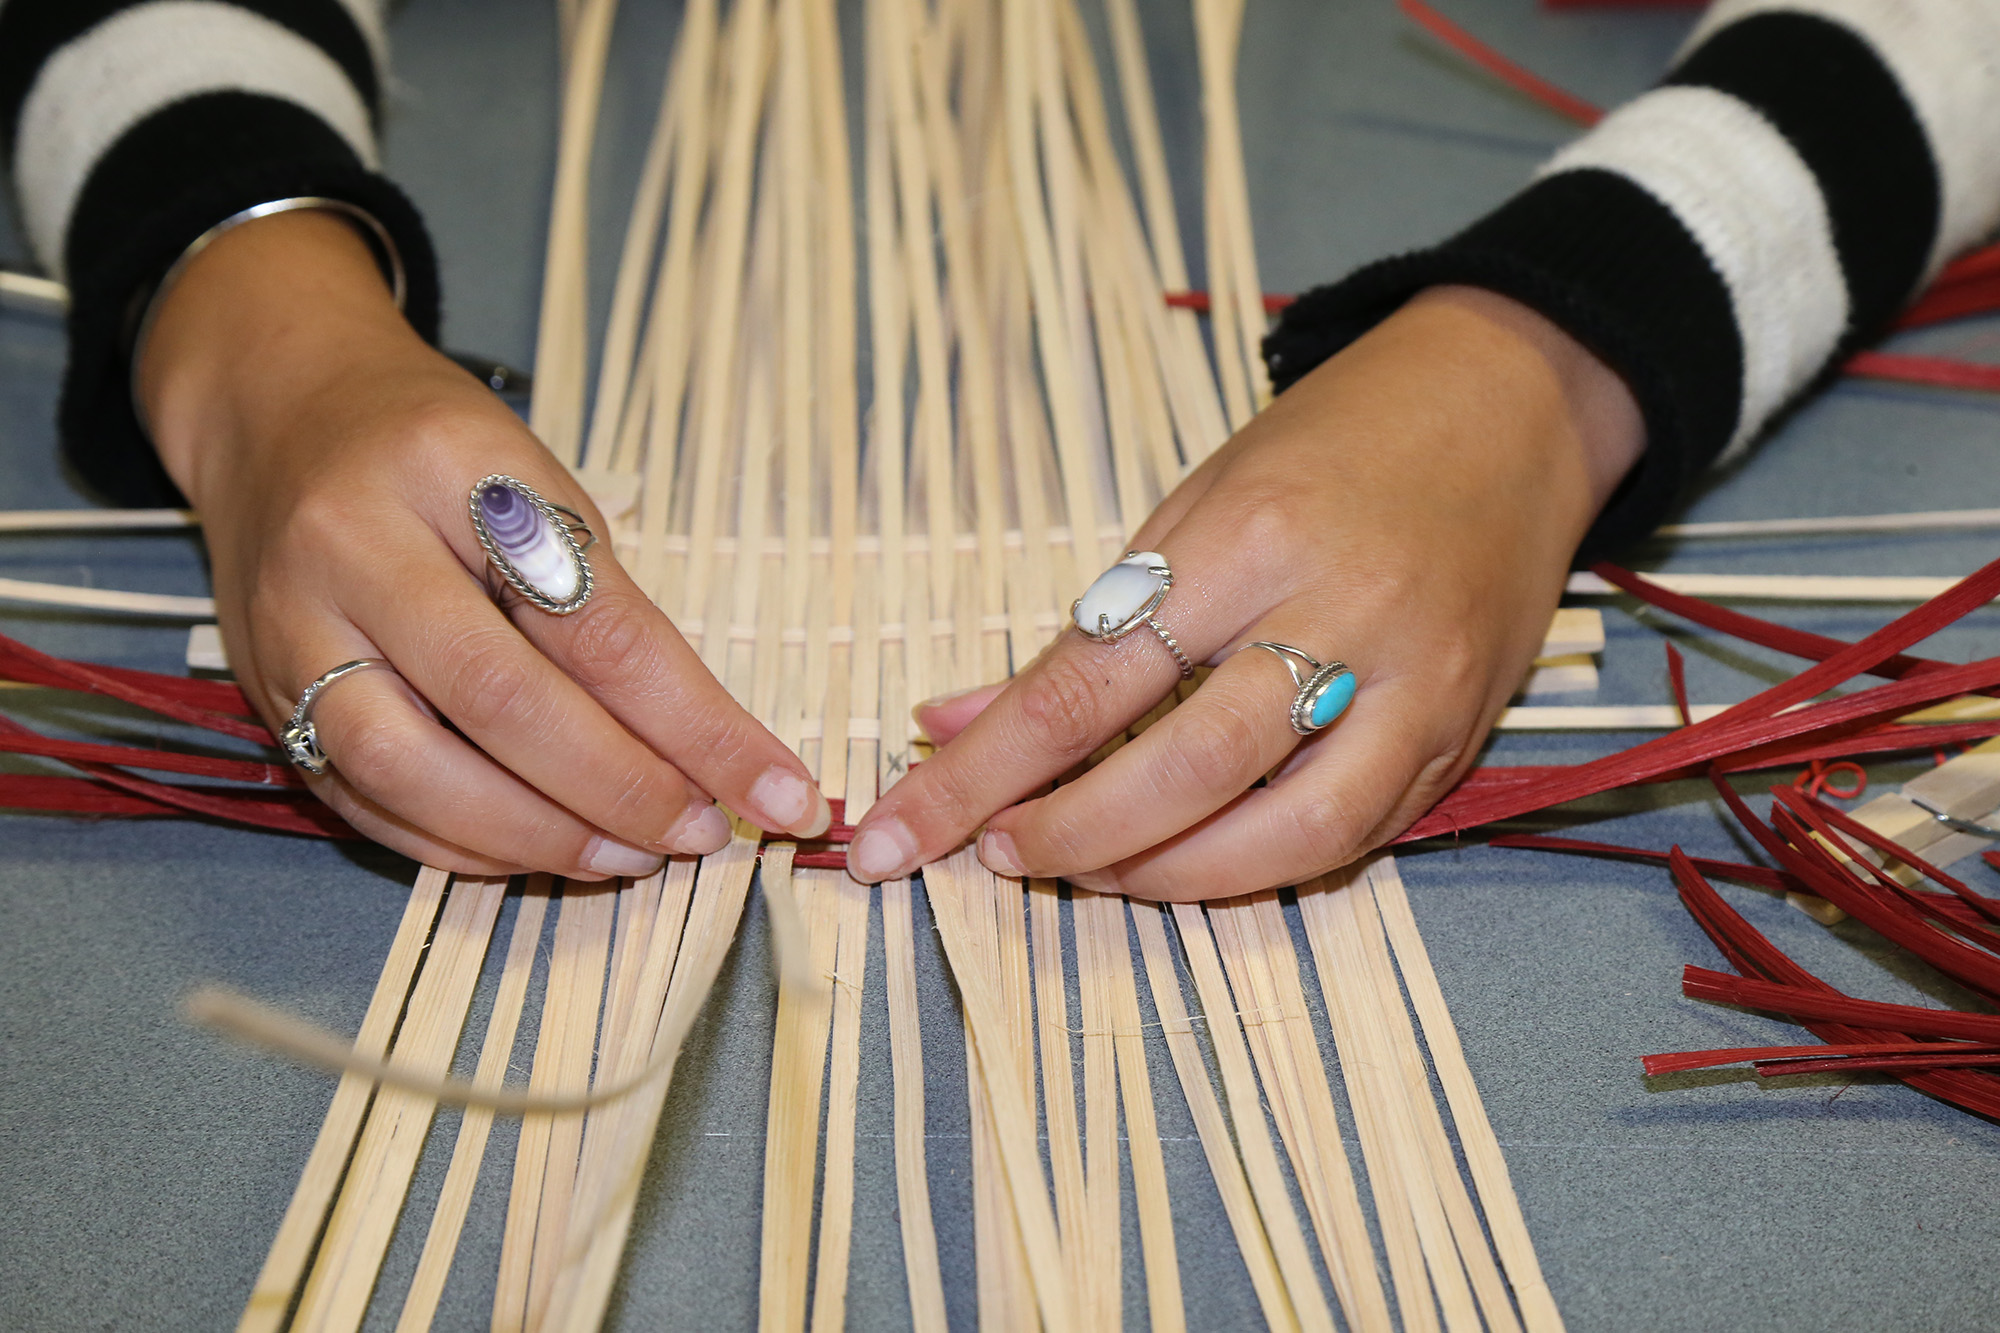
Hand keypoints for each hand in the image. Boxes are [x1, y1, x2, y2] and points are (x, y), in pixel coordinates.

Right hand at [139, 211, 828, 878]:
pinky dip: (462, 845)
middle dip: (618, 788)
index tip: (778, 792)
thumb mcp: (540, 484)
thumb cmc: (438, 451)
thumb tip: (706, 750)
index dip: (696, 724)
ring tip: (627, 859)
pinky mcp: (264, 695)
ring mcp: (292, 627)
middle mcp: (354, 546)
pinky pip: (366, 800)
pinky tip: (539, 855)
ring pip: (412, 768)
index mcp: (452, 469)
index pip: (595, 622)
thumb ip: (607, 608)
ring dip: (536, 836)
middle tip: (700, 836)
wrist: (280, 412)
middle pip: (497, 699)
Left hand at [844, 285, 1642, 898]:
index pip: (1088, 684)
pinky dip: (1260, 867)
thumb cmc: (1334, 443)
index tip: (903, 829)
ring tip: (1090, 870)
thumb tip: (958, 723)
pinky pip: (1355, 837)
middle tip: (1000, 853)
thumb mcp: (1193, 504)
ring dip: (1165, 878)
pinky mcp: (1467, 735)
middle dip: (1070, 837)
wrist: (1511, 407)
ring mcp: (1420, 686)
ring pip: (1284, 835)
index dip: (984, 772)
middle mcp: (1343, 615)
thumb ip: (1087, 630)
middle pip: (1184, 773)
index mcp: (1253, 535)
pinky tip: (1191, 862)